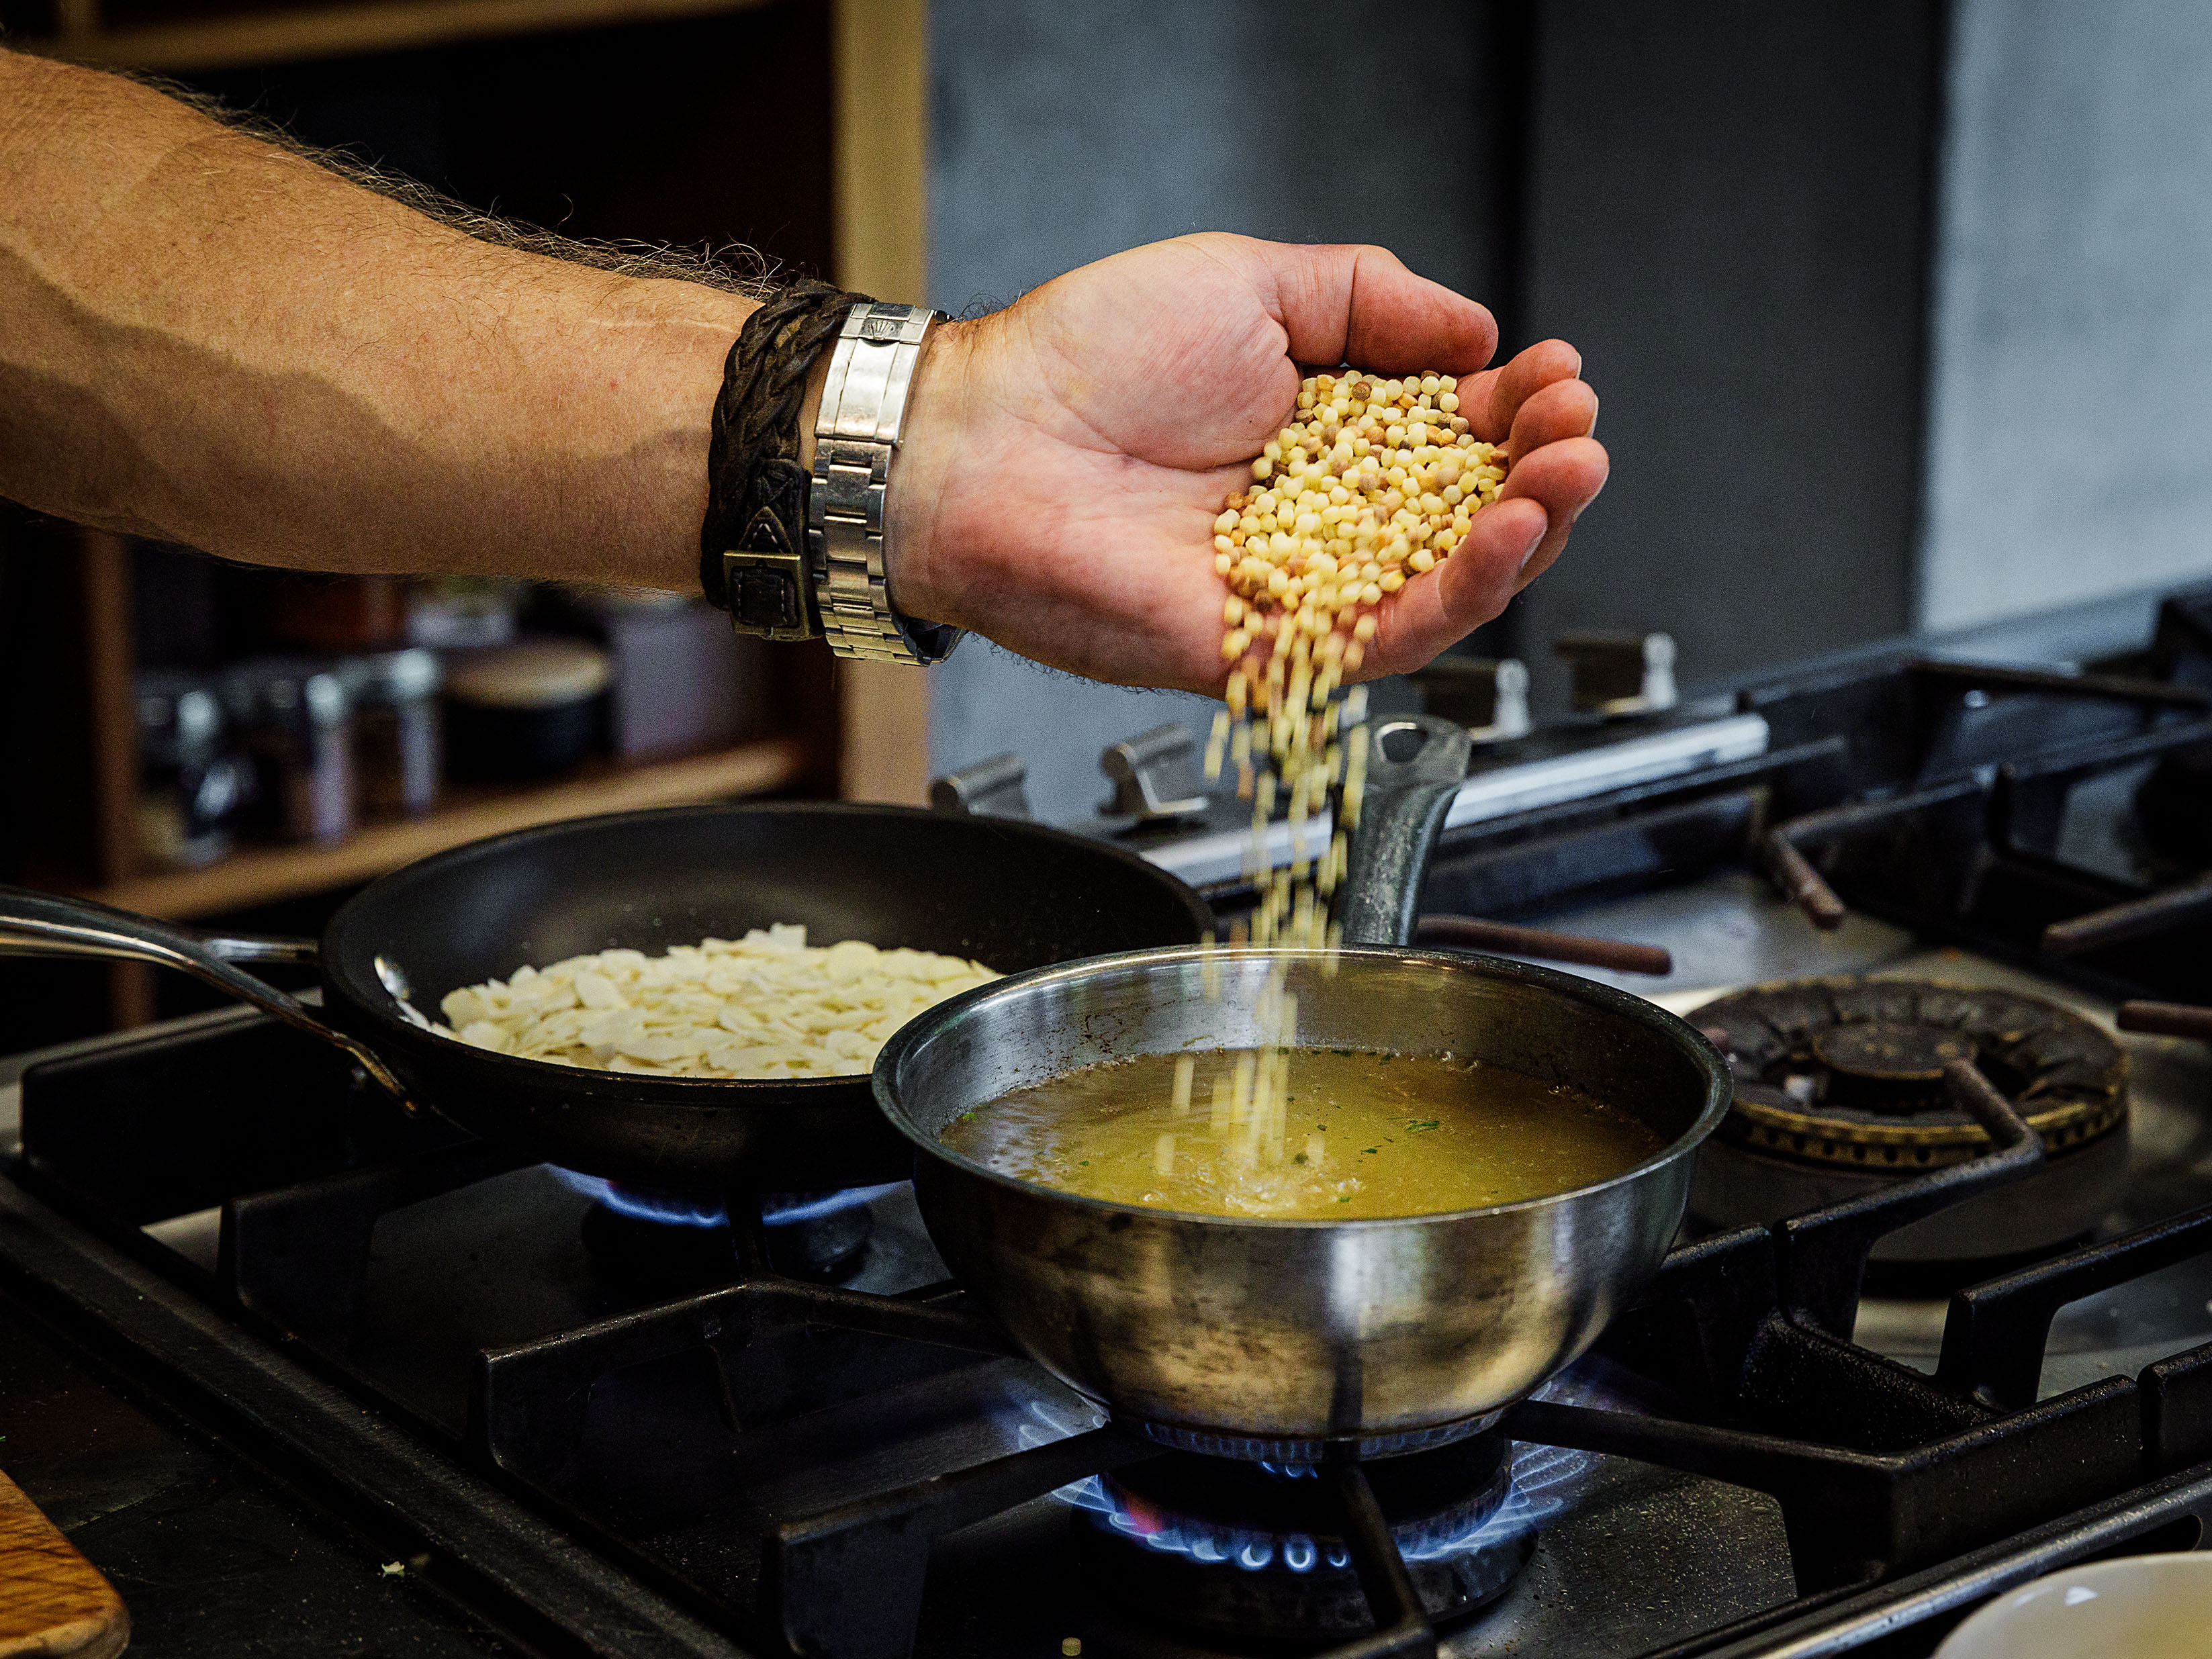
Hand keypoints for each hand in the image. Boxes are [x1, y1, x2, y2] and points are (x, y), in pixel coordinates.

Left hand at [888, 232, 1605, 692]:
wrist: (984, 440)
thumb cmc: (1082, 359)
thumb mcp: (1249, 284)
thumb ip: (1370, 300)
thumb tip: (1479, 329)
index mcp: (1319, 432)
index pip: (1451, 434)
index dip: (1514, 406)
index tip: (1550, 369)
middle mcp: (1320, 516)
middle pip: (1468, 513)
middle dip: (1542, 465)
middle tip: (1575, 423)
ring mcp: (1301, 586)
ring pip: (1449, 581)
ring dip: (1530, 530)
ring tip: (1570, 471)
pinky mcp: (1274, 647)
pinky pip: (1390, 634)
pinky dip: (1464, 589)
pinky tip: (1511, 530)